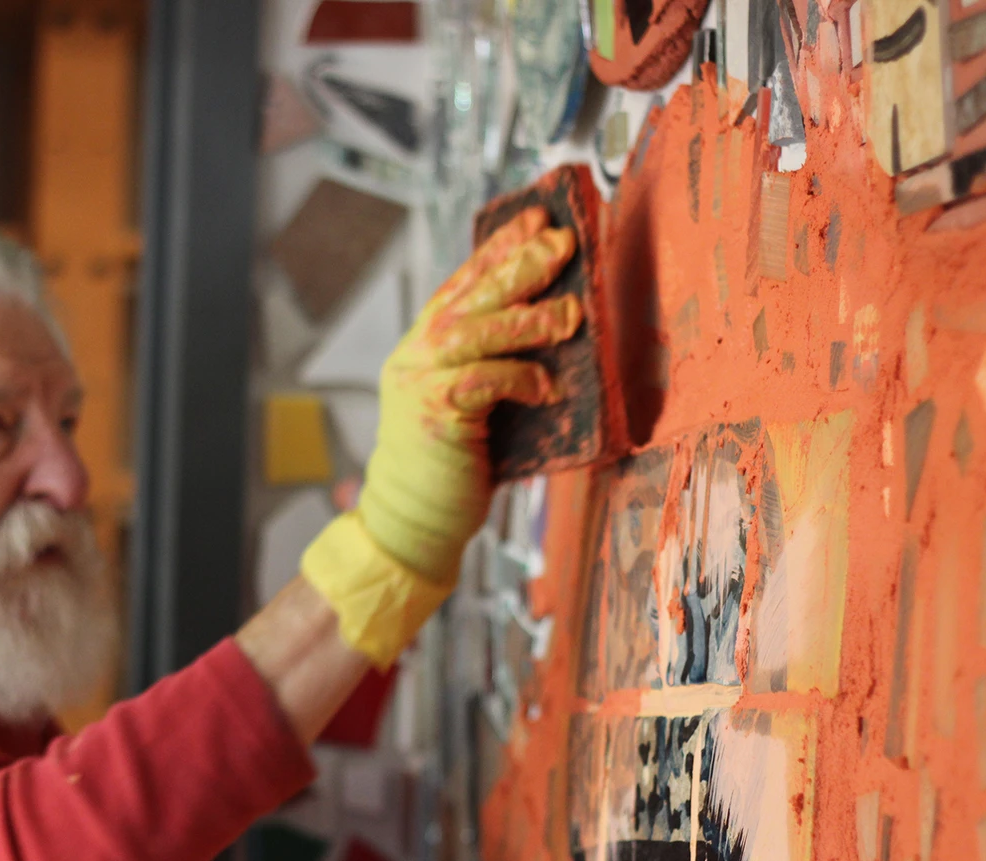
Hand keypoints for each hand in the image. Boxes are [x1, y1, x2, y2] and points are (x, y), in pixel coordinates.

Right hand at [360, 207, 581, 583]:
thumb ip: (492, 364)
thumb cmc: (451, 465)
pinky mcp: (435, 414)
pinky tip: (547, 385)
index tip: (536, 218)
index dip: (499, 247)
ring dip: (529, 319)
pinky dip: (520, 377)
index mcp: (422, 346)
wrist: (413, 518)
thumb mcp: (469, 403)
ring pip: (477, 332)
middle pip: (471, 296)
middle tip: (562, 243)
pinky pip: (483, 380)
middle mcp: (415, 355)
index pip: (463, 282)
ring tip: (572, 311)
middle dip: (519, 265)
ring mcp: (420, 382)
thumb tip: (553, 328)